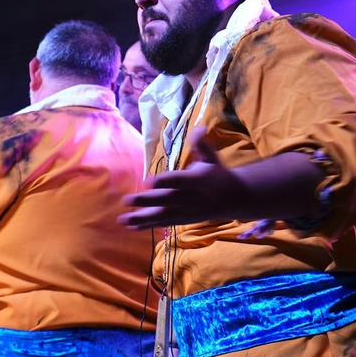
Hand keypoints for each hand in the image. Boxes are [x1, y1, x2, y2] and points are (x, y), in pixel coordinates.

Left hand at [119, 127, 245, 229]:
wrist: (233, 199)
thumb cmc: (217, 175)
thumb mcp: (212, 159)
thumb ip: (202, 145)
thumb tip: (199, 129)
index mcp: (194, 181)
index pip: (177, 181)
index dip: (164, 181)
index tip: (149, 181)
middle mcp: (188, 198)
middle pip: (164, 200)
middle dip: (145, 201)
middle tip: (126, 200)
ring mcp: (184, 211)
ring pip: (161, 215)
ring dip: (141, 218)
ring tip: (122, 220)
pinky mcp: (181, 219)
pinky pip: (163, 223)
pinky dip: (147, 225)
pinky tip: (131, 227)